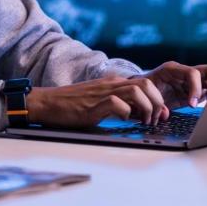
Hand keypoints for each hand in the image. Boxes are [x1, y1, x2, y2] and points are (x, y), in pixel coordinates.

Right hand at [27, 75, 169, 128]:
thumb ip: (118, 106)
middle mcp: (110, 85)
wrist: (47, 102)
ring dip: (146, 108)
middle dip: (157, 102)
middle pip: (146, 84)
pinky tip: (122, 121)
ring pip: (136, 91)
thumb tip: (139, 116)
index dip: (158, 99)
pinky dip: (126, 113)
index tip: (159, 115)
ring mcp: (102, 93)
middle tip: (153, 119)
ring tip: (143, 122)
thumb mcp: (99, 103)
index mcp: (113, 84)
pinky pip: (117, 104)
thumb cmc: (70, 106)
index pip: (145, 83)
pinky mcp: (93, 104)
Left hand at [141, 62, 206, 107]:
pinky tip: (206, 106)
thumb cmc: (144, 90)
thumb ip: (156, 102)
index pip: (192, 73)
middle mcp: (185, 72)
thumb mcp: (147, 94)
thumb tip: (165, 113)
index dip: (195, 89)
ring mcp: (192, 80)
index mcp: (172, 69)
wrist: (141, 90)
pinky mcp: (196, 89)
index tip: (191, 104)